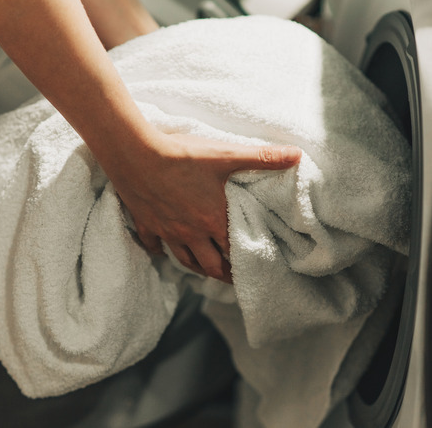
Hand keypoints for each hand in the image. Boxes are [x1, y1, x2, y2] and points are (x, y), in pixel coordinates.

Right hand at [104, 131, 301, 282]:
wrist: (135, 154)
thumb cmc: (182, 155)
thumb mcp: (225, 154)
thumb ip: (262, 157)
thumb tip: (296, 155)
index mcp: (212, 219)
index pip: (233, 250)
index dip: (244, 261)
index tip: (252, 268)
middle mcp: (191, 232)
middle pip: (209, 265)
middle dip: (222, 273)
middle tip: (231, 277)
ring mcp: (167, 230)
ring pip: (184, 259)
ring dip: (197, 266)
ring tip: (205, 270)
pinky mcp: (146, 223)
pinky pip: (153, 245)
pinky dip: (159, 250)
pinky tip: (161, 251)